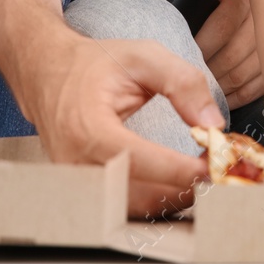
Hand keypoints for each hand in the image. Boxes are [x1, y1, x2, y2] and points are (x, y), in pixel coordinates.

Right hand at [19, 33, 221, 216]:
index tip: (212, 165)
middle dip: (182, 188)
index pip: (138, 160)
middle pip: (136, 193)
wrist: (47, 71)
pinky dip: (153, 199)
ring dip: (170, 198)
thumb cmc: (94, 64)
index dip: (179, 169)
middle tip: (216, 172)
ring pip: (131, 206)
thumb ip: (182, 83)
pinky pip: (122, 204)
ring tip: (200, 176)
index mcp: (87, 126)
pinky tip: (176, 182)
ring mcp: (76, 180)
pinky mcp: (83, 189)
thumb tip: (212, 123)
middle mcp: (76, 161)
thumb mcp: (143, 56)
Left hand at [194, 0, 261, 108]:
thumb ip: (195, 16)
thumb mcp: (206, 1)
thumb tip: (180, 46)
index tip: (185, 61)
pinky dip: (237, 98)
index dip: (202, 49)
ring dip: (221, 88)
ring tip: (204, 92)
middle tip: (192, 82)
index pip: (220, 28)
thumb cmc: (217, 7)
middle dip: (209, 73)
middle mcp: (261, 19)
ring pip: (244, 74)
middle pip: (232, 55)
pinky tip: (223, 99)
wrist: (248, 7)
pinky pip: (256, 89)